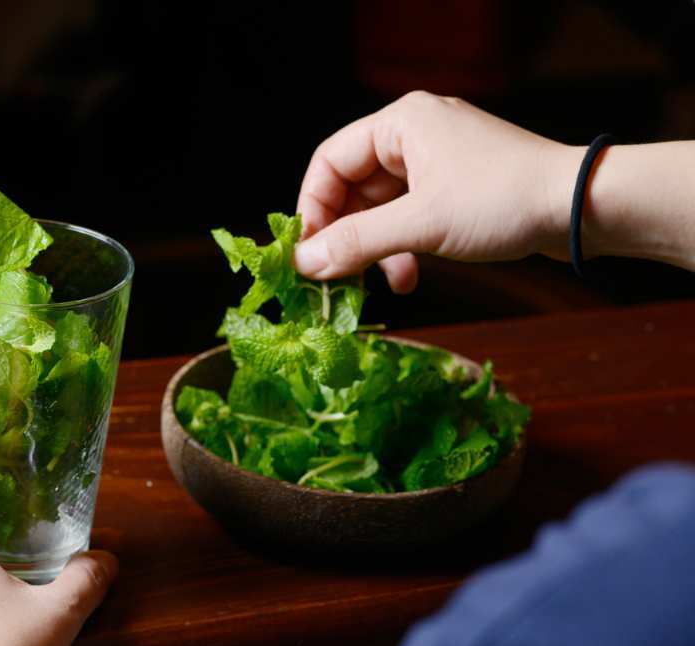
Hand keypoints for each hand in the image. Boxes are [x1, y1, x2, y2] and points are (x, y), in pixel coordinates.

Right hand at [294, 90, 582, 290]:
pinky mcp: (455, 188)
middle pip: (352, 188)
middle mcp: (414, 136)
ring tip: (375, 283)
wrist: (582, 208)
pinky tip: (407, 277)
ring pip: (380, 208)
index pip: (329, 162)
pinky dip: (401, 247)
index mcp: (401, 124)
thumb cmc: (502, 201)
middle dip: (345, 236)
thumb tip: (302, 264)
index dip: (311, 209)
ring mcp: (437, 162)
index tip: (306, 254)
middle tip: (335, 278)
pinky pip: (408, 217)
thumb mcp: (420, 225)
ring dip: (374, 248)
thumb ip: (356, 243)